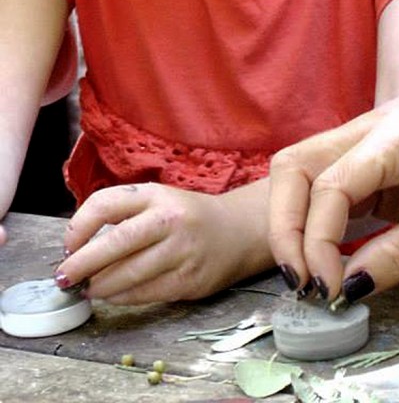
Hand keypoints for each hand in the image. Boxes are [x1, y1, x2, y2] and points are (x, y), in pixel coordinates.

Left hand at [56, 180, 272, 304]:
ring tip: (90, 288)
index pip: (105, 204)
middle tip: (65, 277)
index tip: (68, 245)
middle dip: (82, 264)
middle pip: (114, 243)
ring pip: (128, 275)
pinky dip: (123, 297)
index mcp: (155, 194)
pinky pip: (145, 293)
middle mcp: (169, 219)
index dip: (78, 227)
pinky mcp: (190, 280)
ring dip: (100, 286)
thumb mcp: (158, 200)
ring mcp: (181, 250)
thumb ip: (124, 216)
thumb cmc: (187, 216)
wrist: (239, 230)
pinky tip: (115, 295)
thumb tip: (78, 248)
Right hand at [269, 108, 398, 301]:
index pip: (331, 183)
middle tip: (302, 284)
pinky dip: (307, 223)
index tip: (330, 290)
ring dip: (290, 224)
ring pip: (297, 174)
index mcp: (397, 136)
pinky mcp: (360, 165)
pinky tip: (318, 261)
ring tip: (305, 276)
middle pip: (295, 166)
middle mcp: (368, 130)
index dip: (318, 240)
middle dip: (286, 226)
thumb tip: (348, 288)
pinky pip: (316, 187)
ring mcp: (360, 143)